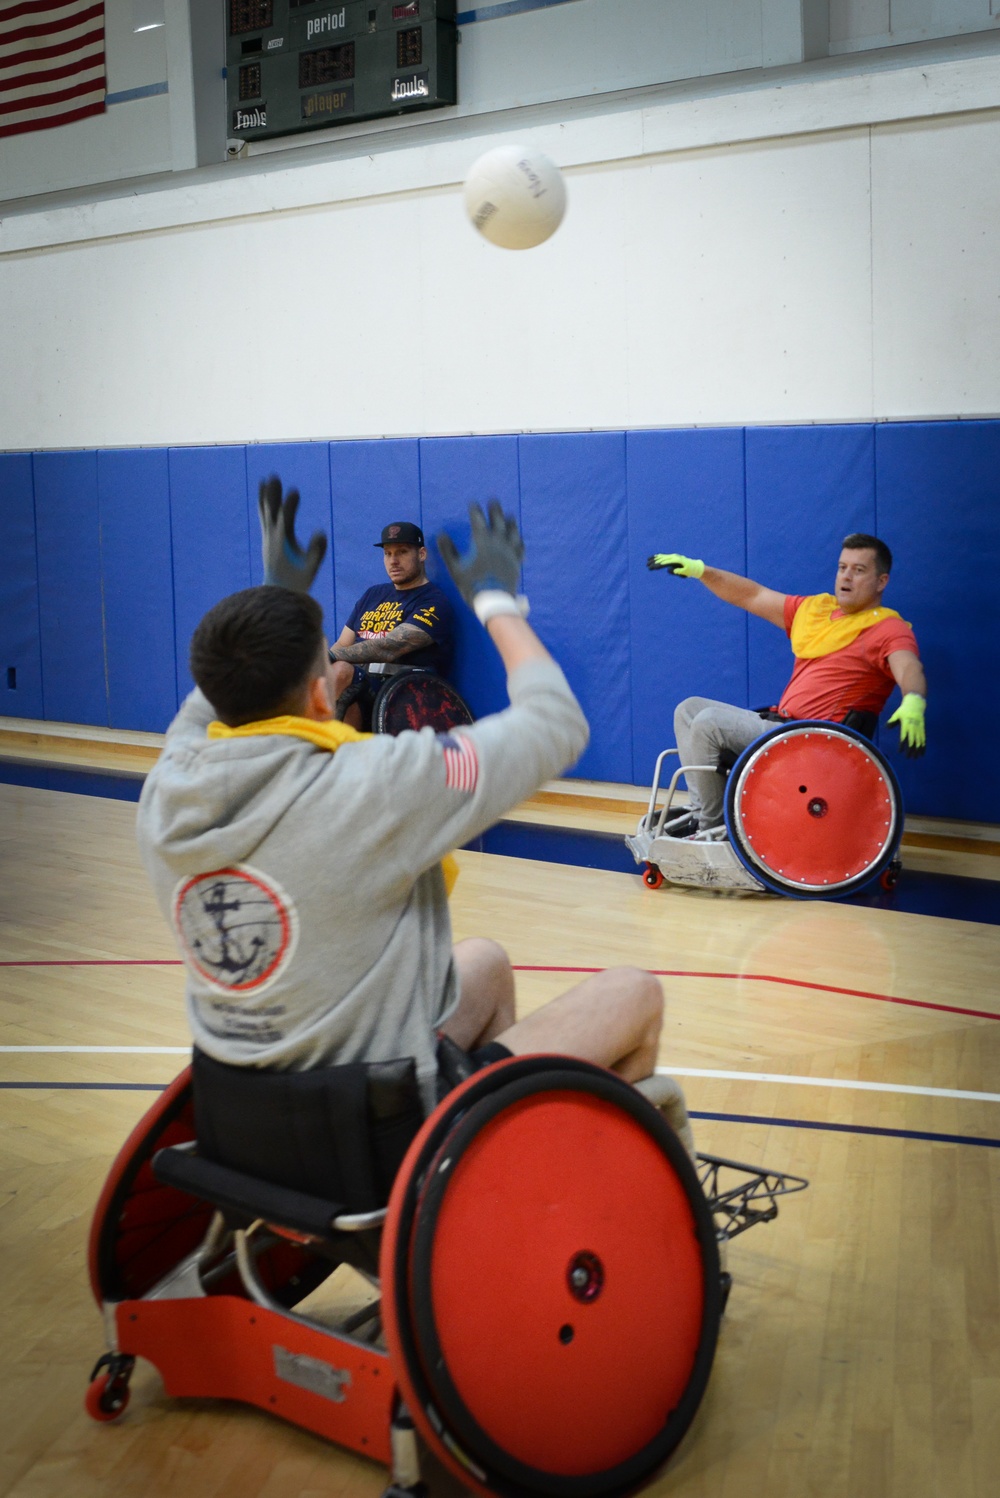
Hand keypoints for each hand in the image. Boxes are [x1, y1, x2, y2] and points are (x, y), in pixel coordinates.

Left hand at [258, 476, 326, 593]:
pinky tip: (264, 497)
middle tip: (274, 476)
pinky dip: (264, 505)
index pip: (285, 520)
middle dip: (273, 494)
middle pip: (271, 512)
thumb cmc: (297, 583)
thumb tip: (320, 532)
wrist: (277, 595)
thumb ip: (316, 551)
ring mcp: (268, 539)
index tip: (294, 491)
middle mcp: (272, 539)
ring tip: (266, 480)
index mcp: (283, 545)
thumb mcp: (311, 569)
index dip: (289, 505)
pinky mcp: (268, 540)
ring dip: (266, 496)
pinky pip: (264, 518)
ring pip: (265, 513)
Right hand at [437, 501, 527, 621]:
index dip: (475, 510)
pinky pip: (520, 547)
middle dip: (495, 509)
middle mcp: (498, 542)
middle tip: (493, 501)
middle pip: (498, 520)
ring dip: (510, 522)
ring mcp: (510, 551)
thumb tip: (440, 534)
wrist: (494, 601)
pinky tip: (518, 539)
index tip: (473, 504)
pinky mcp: (517, 561)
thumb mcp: (455, 568)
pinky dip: (519, 541)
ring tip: (510, 516)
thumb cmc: (472, 585)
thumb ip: (448, 550)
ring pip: (512, 531)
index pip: (478, 520)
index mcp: (482, 541)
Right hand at [647, 553, 704, 577]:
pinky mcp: (672, 557)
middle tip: (647, 566)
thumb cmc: (689, 571)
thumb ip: (677, 572)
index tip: (651, 568)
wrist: (694, 566)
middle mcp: (673, 557)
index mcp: (676, 561)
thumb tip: (669, 570)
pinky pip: (664, 556)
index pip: (664, 563)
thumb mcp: (684, 573)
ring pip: (662, 557)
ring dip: (654, 559)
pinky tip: (653, 557)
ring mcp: (673, 556)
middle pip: (662, 559)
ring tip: (647, 561)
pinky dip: (658, 556)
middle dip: (654, 562)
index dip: (657, 565)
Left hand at [887, 693, 925, 758]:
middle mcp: (913, 728)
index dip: (902, 745)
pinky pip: (923, 739)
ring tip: (915, 757)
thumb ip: (892, 721)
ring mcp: (919, 729)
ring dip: (917, 750)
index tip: (900, 751)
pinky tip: (922, 752)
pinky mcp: (923, 729)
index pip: (904, 737)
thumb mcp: (896, 714)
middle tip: (908, 757)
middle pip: (912, 741)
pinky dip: (923, 746)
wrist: (916, 705)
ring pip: (919, 741)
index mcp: (906, 725)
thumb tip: (886, 727)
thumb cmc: (904, 710)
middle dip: (910, 750)